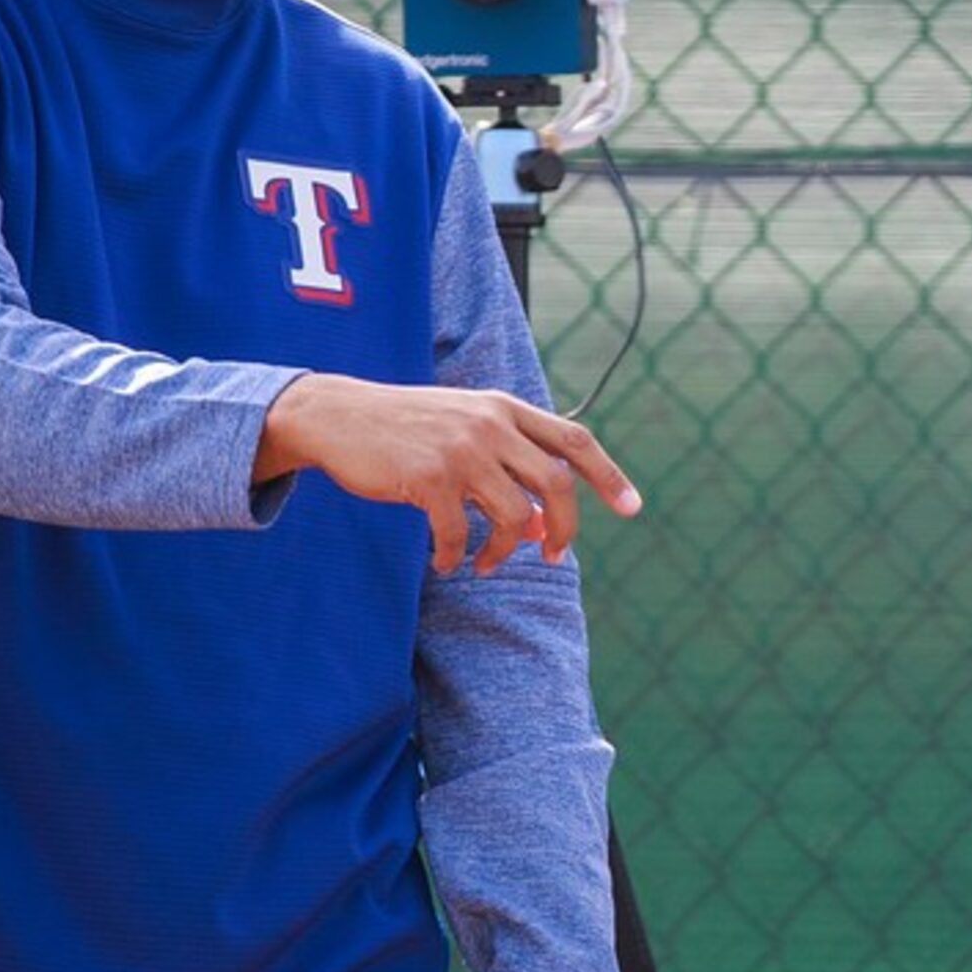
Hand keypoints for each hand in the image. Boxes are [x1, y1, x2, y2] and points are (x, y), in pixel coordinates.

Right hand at [255, 374, 641, 572]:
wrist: (338, 416)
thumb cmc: (406, 429)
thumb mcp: (464, 429)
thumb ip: (506, 466)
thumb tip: (539, 525)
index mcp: (505, 409)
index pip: (574, 440)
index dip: (609, 476)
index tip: (632, 508)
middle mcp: (490, 424)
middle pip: (556, 484)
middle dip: (565, 528)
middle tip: (552, 555)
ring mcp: (461, 449)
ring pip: (514, 515)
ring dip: (504, 550)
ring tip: (486, 562)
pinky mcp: (429, 477)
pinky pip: (458, 533)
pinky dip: (455, 555)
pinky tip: (445, 561)